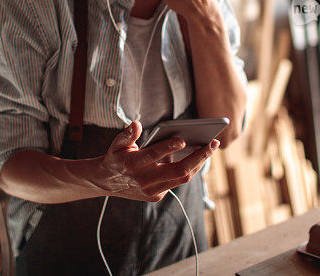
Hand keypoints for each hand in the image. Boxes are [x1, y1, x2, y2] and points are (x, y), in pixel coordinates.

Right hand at [96, 121, 219, 201]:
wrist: (106, 183)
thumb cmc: (115, 157)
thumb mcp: (117, 144)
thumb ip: (127, 134)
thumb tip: (137, 124)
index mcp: (133, 164)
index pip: (154, 155)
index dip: (168, 148)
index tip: (183, 140)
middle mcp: (144, 180)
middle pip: (178, 171)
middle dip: (199, 157)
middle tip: (214, 142)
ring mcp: (152, 191)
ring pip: (182, 178)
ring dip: (198, 163)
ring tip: (210, 147)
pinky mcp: (156, 196)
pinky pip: (176, 182)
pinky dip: (187, 169)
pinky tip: (196, 157)